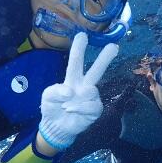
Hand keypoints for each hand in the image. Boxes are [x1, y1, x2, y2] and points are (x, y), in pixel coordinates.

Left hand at [39, 32, 118, 149]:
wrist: (56, 127)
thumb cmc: (52, 107)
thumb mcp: (47, 96)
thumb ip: (55, 91)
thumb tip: (70, 92)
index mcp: (72, 79)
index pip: (76, 62)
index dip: (79, 49)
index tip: (82, 35)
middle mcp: (84, 86)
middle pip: (97, 70)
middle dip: (105, 58)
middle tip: (114, 46)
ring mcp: (91, 98)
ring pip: (92, 90)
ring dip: (78, 98)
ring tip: (66, 106)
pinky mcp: (95, 110)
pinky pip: (92, 106)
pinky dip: (80, 108)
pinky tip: (71, 110)